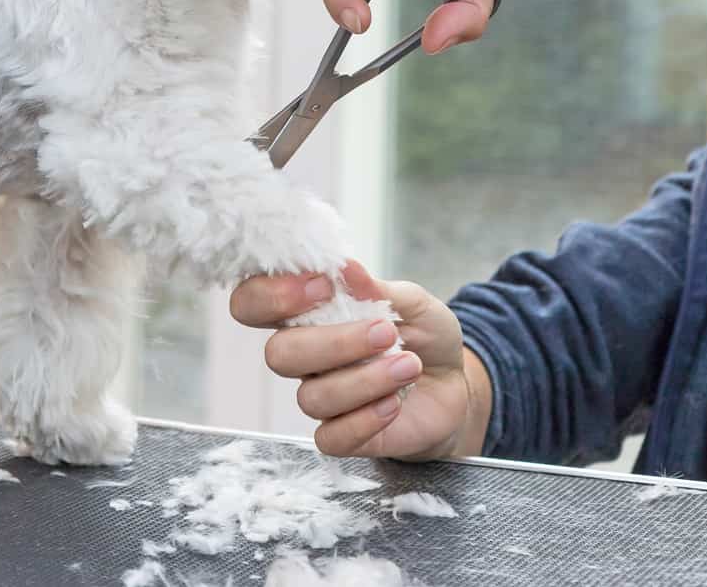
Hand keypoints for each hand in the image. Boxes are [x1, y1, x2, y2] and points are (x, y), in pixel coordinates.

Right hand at [229, 260, 489, 459]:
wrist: (454, 386)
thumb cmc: (422, 337)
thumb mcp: (412, 303)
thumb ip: (378, 288)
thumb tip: (348, 268)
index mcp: (305, 316)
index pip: (252, 303)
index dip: (271, 295)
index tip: (323, 285)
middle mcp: (303, 357)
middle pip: (277, 355)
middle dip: (334, 343)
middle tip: (386, 332)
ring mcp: (320, 398)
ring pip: (311, 398)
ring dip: (365, 381)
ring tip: (409, 365)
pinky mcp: (341, 436)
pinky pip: (331, 438)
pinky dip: (365, 420)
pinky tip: (394, 404)